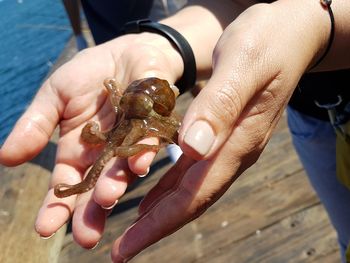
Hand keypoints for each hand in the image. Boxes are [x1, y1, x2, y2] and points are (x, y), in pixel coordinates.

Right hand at [0, 33, 182, 247]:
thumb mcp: (54, 95)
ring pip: (123, 169)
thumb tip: (6, 159)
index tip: (45, 229)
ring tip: (106, 199)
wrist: (128, 52)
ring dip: (115, 184)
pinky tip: (138, 165)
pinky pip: (148, 140)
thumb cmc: (89, 74)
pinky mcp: (153, 124)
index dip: (56, 207)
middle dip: (90, 211)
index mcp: (79, 150)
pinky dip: (143, 152)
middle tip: (86, 237)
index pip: (66, 185)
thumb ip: (36, 125)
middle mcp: (106, 154)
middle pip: (96, 188)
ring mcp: (130, 142)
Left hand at [110, 2, 329, 260]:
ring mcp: (230, 145)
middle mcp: (234, 150)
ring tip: (131, 230)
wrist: (290, 34)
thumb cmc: (267, 42)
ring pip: (191, 189)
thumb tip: (194, 149)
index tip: (128, 246)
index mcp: (237, 139)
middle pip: (191, 199)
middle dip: (155, 227)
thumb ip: (221, 106)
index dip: (161, 222)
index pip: (196, 193)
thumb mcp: (243, 65)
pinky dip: (170, 188)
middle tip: (121, 250)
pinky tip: (153, 195)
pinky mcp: (224, 135)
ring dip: (160, 212)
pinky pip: (193, 171)